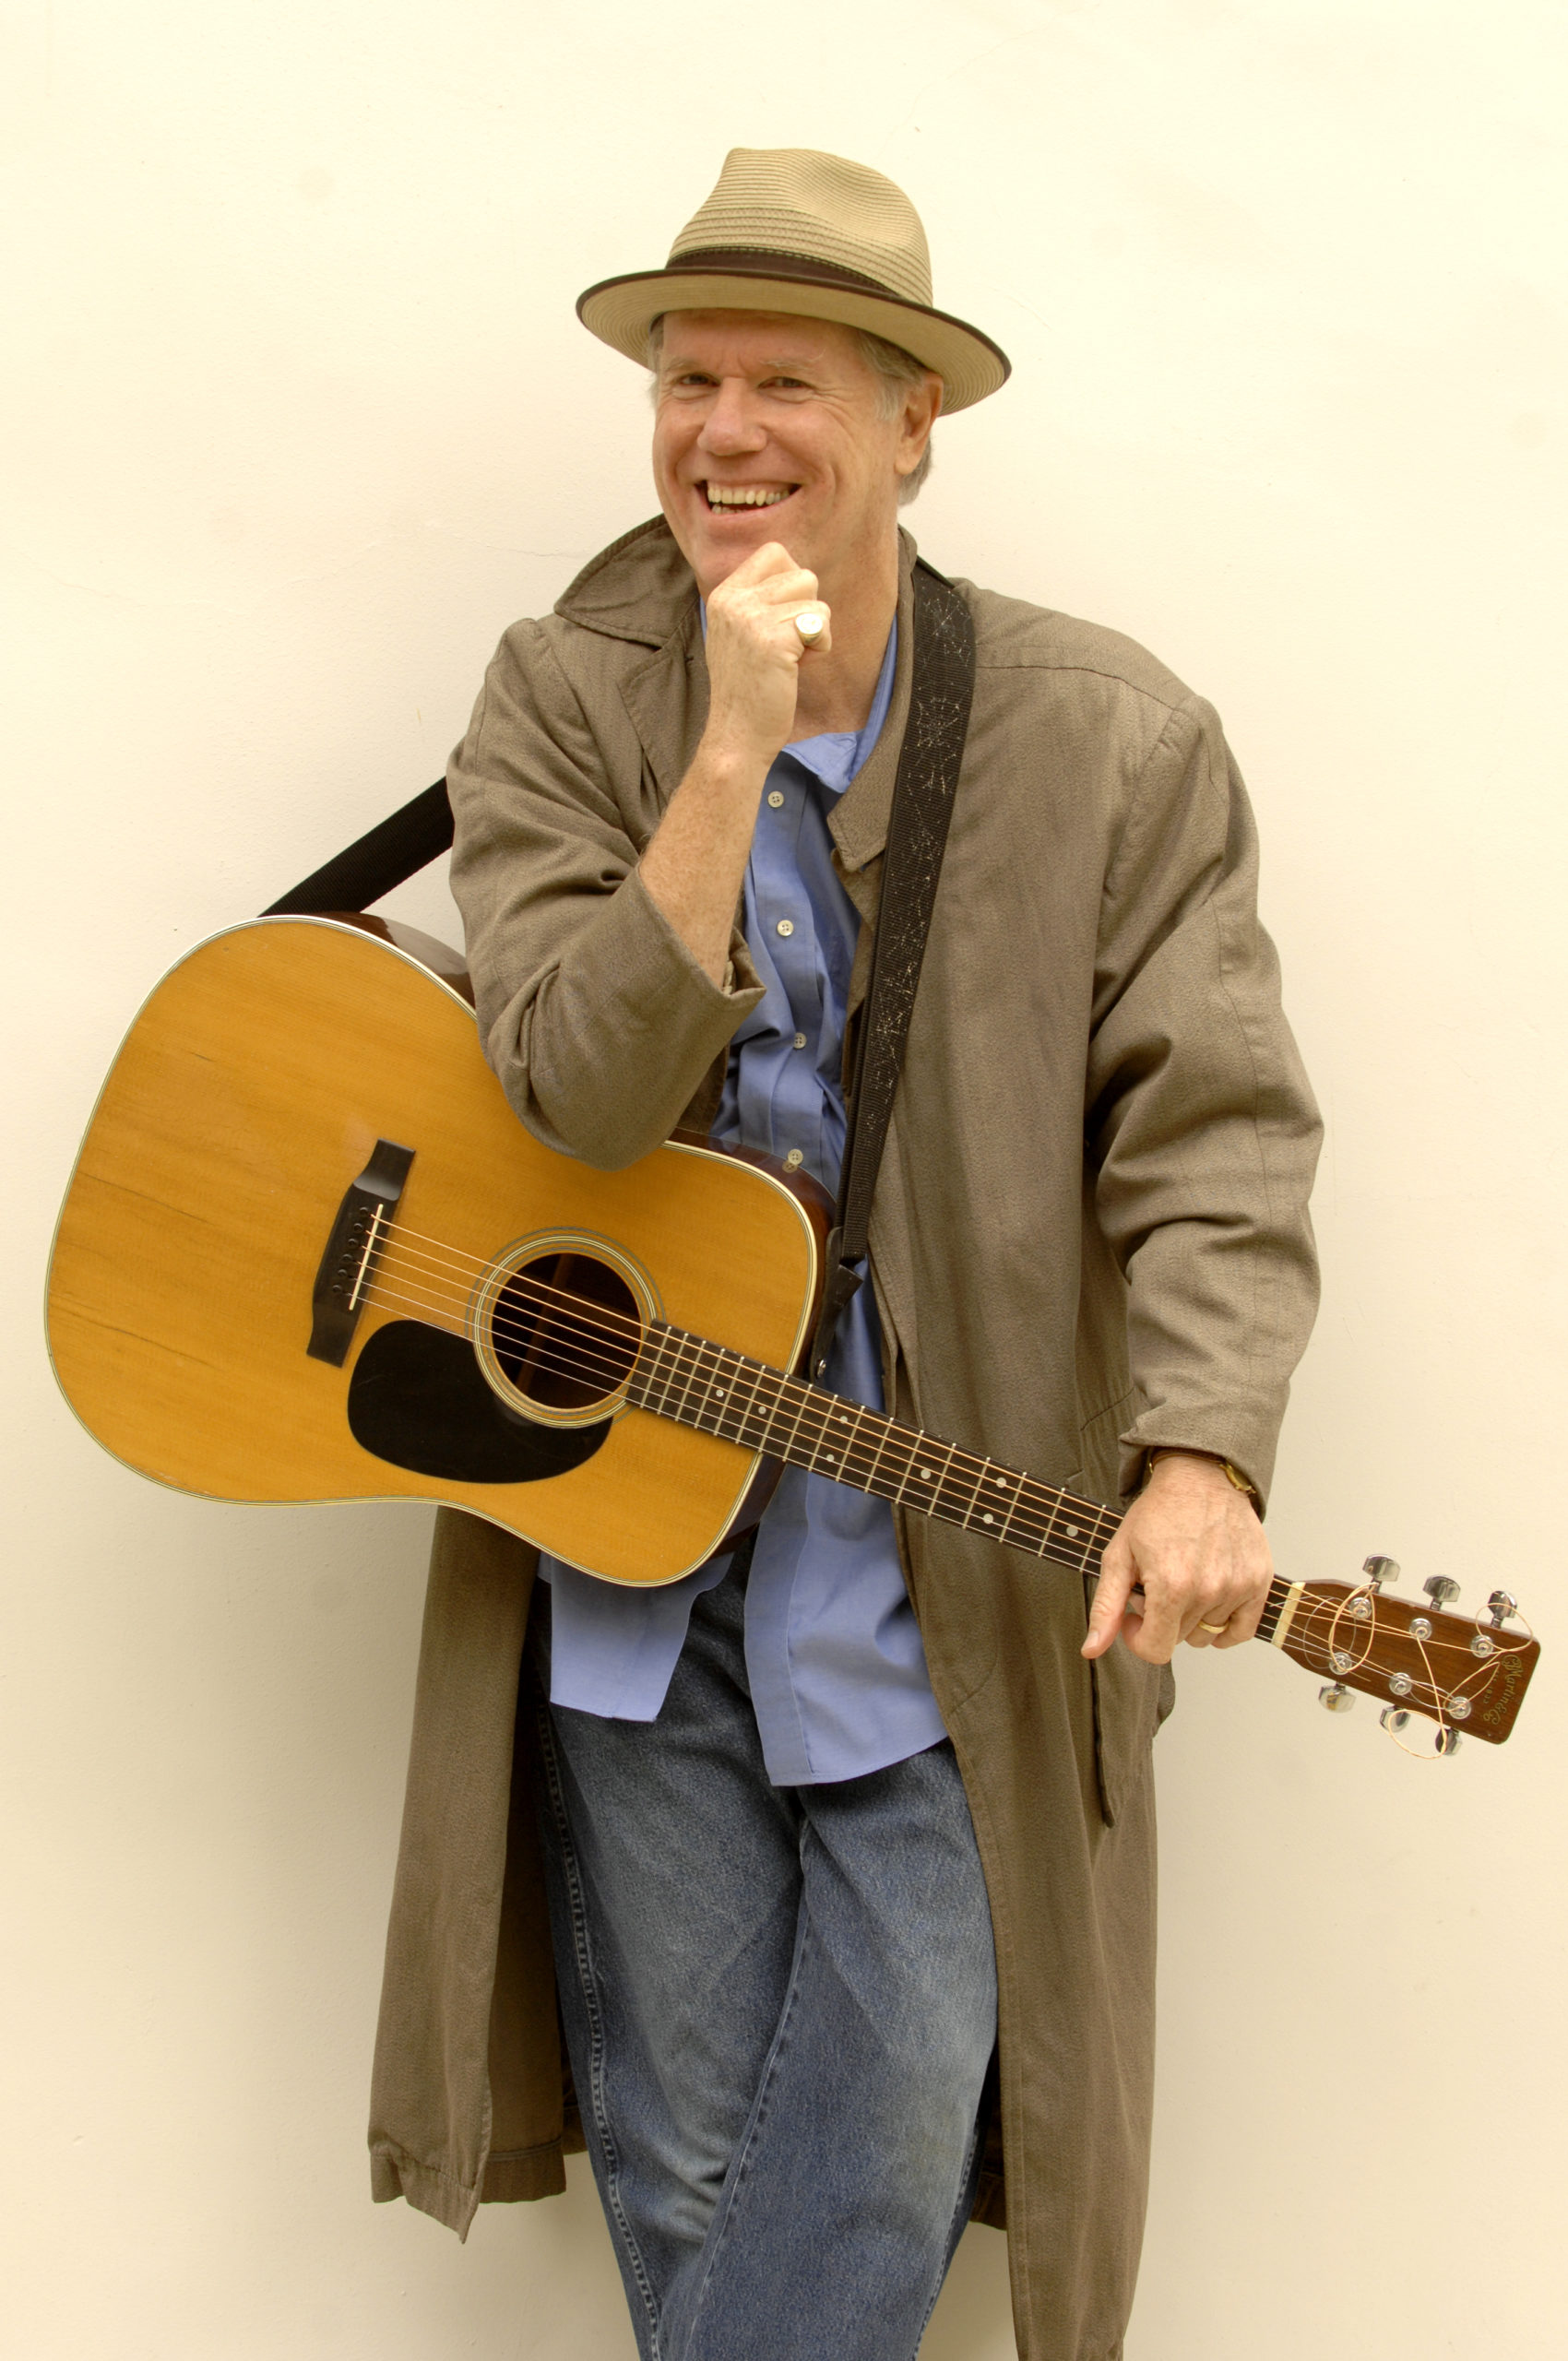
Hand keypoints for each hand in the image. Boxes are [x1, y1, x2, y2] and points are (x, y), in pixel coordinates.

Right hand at [702, 541, 831, 770]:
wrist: (737, 734)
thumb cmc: (748, 687)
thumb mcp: (741, 632)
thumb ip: (760, 600)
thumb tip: (800, 573)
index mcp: (724, 594)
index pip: (775, 553)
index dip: (793, 582)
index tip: (783, 618)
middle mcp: (734, 600)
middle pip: (802, 575)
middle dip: (807, 610)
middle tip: (787, 645)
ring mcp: (751, 618)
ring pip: (816, 600)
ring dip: (815, 632)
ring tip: (790, 659)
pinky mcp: (773, 640)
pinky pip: (821, 625)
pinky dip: (821, 648)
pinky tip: (798, 669)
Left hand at [1081, 1452, 1271, 1664]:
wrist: (1200, 1477)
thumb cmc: (1158, 1513)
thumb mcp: (1119, 1555)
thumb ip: (1106, 1607)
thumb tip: (1091, 1650)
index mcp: (1171, 1586)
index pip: (1156, 1650)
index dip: (1137, 1638)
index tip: (1134, 1614)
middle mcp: (1209, 1590)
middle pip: (1179, 1639)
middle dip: (1162, 1619)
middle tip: (1157, 1584)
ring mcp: (1237, 1587)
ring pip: (1207, 1634)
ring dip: (1192, 1618)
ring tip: (1184, 1582)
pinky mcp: (1259, 1581)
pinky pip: (1242, 1630)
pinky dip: (1225, 1626)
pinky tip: (1209, 1602)